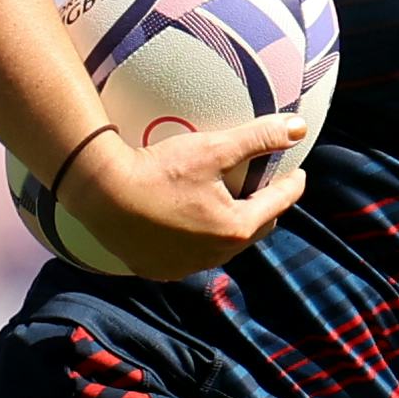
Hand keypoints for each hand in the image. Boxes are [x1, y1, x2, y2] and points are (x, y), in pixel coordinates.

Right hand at [55, 114, 311, 278]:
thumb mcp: (212, 148)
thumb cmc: (158, 169)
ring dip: (230, 226)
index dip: (291, 185)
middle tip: (263, 186)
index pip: (279, 204)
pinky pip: (192, 255)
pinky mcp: (162, 270)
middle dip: (264, 207)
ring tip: (227, 202)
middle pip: (255, 228)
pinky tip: (189, 223)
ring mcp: (188, 267)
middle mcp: (217, 256)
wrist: (100, 194)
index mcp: (236, 229)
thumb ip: (258, 137)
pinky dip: (198, 239)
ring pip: (224, 245)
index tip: (296, 172)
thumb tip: (299, 128)